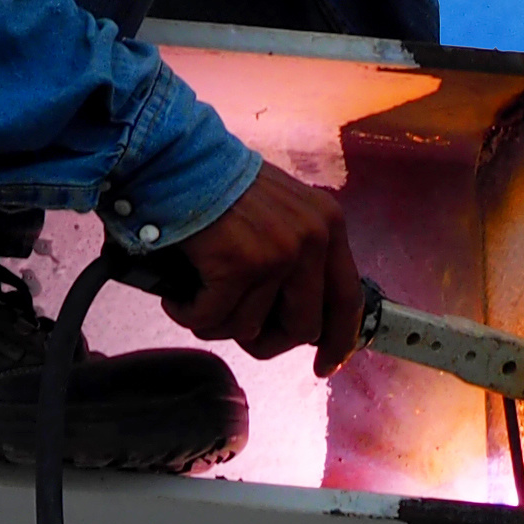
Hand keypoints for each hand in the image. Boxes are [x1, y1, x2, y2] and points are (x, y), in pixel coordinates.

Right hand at [165, 163, 363, 371]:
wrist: (175, 158)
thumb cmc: (219, 187)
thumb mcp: (281, 214)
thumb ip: (298, 259)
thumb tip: (301, 323)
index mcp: (328, 225)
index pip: (348, 299)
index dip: (339, 340)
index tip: (324, 365)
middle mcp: (312, 238)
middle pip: (303, 328)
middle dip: (266, 340)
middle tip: (235, 325)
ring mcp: (279, 252)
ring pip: (251, 328)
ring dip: (218, 323)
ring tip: (198, 297)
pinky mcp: (240, 265)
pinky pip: (214, 320)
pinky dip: (188, 315)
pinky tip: (176, 296)